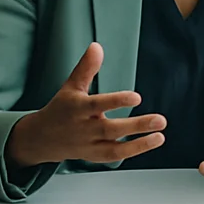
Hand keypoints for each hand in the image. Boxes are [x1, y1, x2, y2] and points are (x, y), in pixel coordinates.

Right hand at [5, 42, 165, 168]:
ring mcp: (89, 145)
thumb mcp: (71, 86)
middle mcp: (83, 129)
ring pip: (115, 147)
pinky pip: (115, 156)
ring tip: (160, 135)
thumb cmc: (61, 109)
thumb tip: (97, 47)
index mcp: (77, 109)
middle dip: (136, 126)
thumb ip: (86, 68)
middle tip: (160, 120)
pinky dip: (133, 151)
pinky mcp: (94, 156)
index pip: (97, 105)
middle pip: (110, 129)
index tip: (136, 97)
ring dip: (139, 144)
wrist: (43, 138)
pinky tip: (151, 142)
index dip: (116, 102)